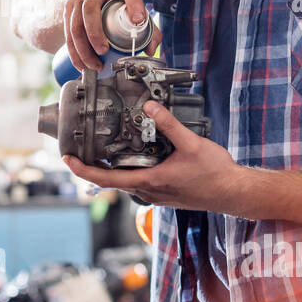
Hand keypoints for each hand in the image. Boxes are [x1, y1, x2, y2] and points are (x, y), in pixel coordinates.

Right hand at [62, 0, 161, 72]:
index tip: (138, 20)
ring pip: (75, 24)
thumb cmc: (114, 3)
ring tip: (94, 65)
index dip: (134, 3)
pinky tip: (82, 65)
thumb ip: (148, 28)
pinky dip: (74, 52)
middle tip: (103, 51)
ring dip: (83, 49)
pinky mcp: (68, 9)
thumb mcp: (132, 8)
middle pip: (90, 9)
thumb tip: (150, 49)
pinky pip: (67, 33)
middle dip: (95, 33)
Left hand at [62, 101, 244, 212]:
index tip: (68, 159)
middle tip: (79, 149)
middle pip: (112, 180)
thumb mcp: (191, 145)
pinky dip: (130, 169)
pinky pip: (139, 181)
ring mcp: (156, 194)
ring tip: (102, 149)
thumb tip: (150, 107)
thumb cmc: (215, 174)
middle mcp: (149, 191)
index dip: (83, 169)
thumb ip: (169, 125)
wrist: (233, 193)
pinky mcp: (165, 192)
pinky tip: (136, 155)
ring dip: (112, 167)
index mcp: (150, 181)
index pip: (106, 178)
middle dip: (94, 165)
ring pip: (126, 181)